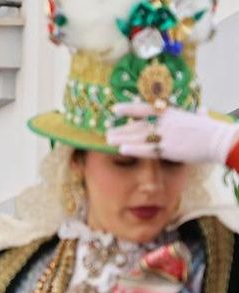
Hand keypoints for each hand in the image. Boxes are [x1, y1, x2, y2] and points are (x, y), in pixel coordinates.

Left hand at [108, 103, 238, 164]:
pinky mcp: (169, 149)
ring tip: (108, 140)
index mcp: (172, 114)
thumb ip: (198, 115)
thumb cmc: (213, 130)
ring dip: (123, 138)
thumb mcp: (203, 118)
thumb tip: (202, 111)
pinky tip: (122, 149)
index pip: (146, 109)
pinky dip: (134, 149)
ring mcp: (167, 136)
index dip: (129, 108)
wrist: (220, 140)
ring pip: (139, 136)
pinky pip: (147, 149)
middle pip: (139, 125)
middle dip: (122, 129)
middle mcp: (166, 123)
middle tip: (107, 132)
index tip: (115, 109)